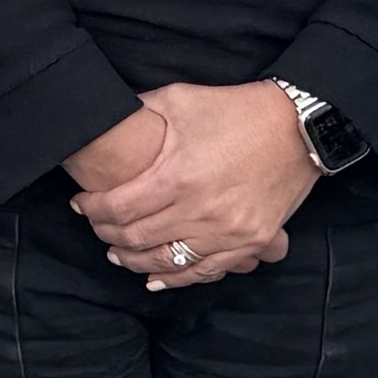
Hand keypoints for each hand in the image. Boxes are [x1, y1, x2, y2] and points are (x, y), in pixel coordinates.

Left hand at [72, 82, 315, 289]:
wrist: (297, 125)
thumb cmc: (235, 109)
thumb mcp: (179, 99)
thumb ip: (138, 110)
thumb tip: (104, 116)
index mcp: (177, 176)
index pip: (118, 208)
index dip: (91, 209)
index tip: (79, 204)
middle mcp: (201, 210)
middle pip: (138, 238)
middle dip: (107, 236)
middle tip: (95, 228)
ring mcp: (229, 231)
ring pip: (168, 261)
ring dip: (136, 261)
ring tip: (117, 254)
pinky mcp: (251, 240)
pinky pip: (207, 270)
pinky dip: (177, 278)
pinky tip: (155, 278)